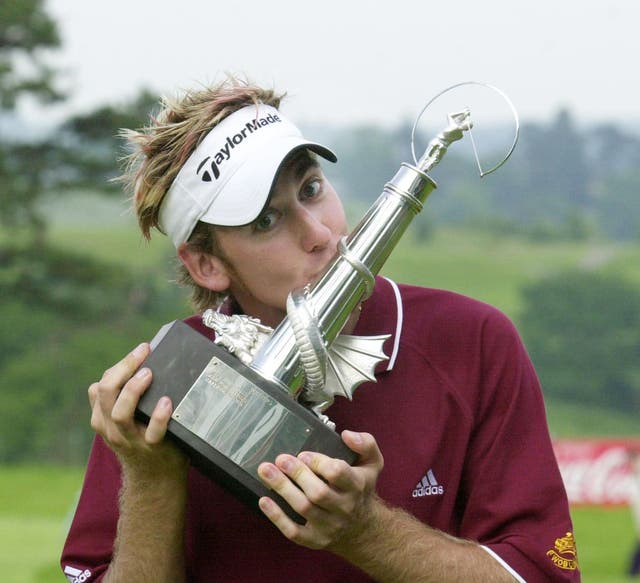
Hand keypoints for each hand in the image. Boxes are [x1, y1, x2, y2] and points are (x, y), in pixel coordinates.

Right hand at [88, 343, 186, 476]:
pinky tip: (167, 402)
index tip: (140, 351)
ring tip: (149, 373)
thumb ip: (124, 397)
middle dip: (123, 368)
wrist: (154, 479)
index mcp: (102, 418)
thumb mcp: (124, 420)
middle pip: (105, 393)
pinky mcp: (152, 449)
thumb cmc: (142, 439)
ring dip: (133, 390)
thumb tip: (142, 363)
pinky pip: (153, 432)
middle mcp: (111, 428)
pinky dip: (159, 416)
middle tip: (143, 353)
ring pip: (120, 413)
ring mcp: (130, 439)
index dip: (119, 366)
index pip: (100, 386)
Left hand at [257, 430, 383, 551]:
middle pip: (318, 492)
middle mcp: (344, 508)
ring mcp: (329, 526)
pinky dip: (276, 516)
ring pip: (303, 508)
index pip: (337, 473)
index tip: (303, 454)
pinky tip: (264, 500)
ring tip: (265, 471)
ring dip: (282, 488)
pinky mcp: (315, 540)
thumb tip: (347, 435)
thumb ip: (365, 444)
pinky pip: (293, 531)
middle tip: (280, 459)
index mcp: (356, 485)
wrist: (363, 528)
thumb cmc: (361, 488)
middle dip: (297, 474)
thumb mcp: (372, 463)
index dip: (318, 462)